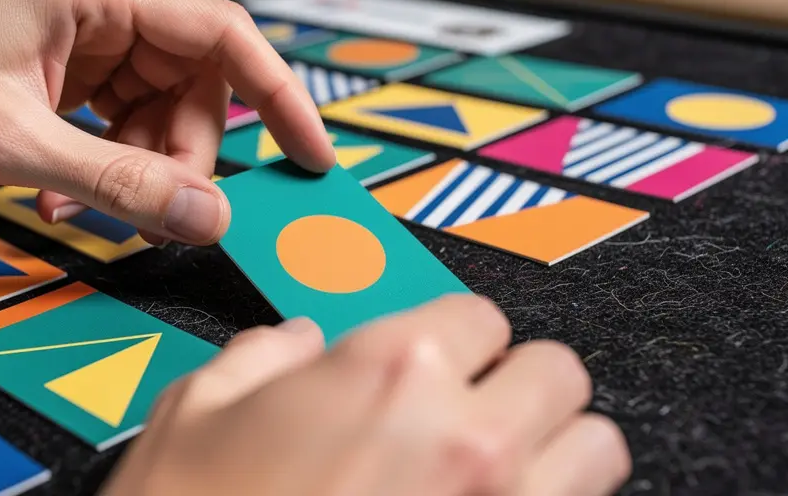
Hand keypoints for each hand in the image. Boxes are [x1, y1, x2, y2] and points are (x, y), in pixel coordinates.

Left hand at [0, 0, 334, 245]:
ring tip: (83, 201)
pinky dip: (111, 167)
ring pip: (161, 113)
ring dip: (140, 168)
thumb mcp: (15, 146)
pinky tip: (69, 193)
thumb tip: (207, 214)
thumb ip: (120, 181)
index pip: (218, 34)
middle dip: (182, 154)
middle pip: (193, 85)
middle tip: (157, 207)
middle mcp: (94, 8)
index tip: (311, 148)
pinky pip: (122, 126)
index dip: (276, 93)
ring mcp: (80, 44)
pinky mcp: (64, 79)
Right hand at [104, 296, 630, 495]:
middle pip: (556, 371)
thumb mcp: (192, 417)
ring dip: (557, 449)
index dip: (455, 340)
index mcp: (390, 369)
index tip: (438, 365)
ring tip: (505, 471)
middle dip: (518, 385)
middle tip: (475, 413)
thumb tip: (291, 343)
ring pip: (595, 446)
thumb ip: (256, 360)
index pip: (479, 315)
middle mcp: (466, 433)